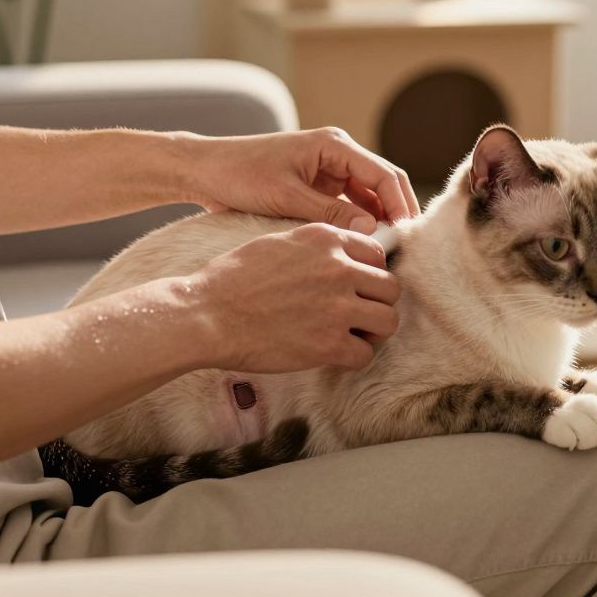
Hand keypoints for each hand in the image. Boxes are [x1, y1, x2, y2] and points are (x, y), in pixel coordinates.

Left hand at [185, 128, 419, 233]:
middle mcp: (337, 155)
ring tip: (383, 255)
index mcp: (334, 146)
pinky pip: (347, 207)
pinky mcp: (316, 188)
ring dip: (377, 222)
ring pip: (367, 198)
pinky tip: (358, 248)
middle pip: (382, 185)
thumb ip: (330, 212)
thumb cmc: (240, 175)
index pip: (384, 174)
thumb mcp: (286, 196)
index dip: (400, 205)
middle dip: (395, 215)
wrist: (204, 171)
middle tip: (404, 250)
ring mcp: (327, 172)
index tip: (406, 236)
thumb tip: (372, 230)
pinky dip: (356, 225)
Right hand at [185, 223, 399, 372]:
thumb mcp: (278, 242)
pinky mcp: (329, 344)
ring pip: (388, 321)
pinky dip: (353, 358)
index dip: (369, 274)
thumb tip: (342, 257)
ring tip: (352, 336)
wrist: (206, 314)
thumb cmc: (232, 279)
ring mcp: (337, 307)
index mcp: (326, 239)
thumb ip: (316, 246)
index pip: (377, 254)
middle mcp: (339, 268)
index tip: (356, 288)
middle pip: (390, 288)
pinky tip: (334, 355)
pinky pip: (366, 354)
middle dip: (376, 303)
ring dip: (373, 331)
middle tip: (357, 315)